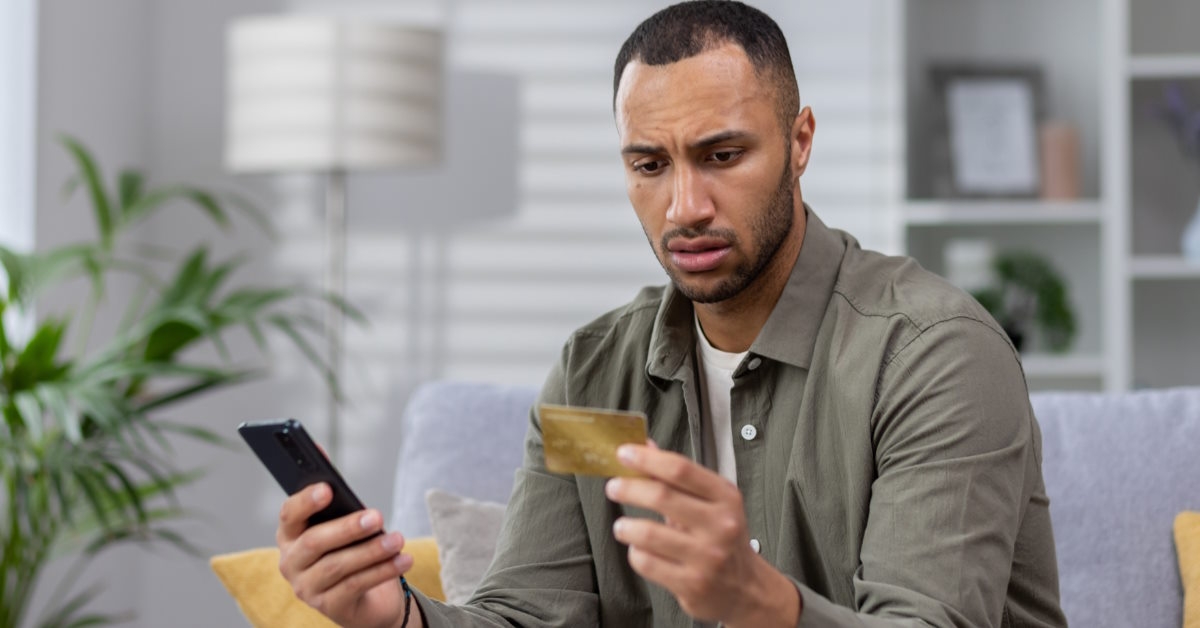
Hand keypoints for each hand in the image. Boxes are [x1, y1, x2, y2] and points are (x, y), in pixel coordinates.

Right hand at [276, 483, 414, 627]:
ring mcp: (307, 588)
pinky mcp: (328, 607)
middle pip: (314, 541)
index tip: (328, 489)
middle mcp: (291, 563)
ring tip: (397, 540)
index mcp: (291, 536)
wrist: (368, 599)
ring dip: (371, 550)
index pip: (289, 515)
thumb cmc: (353, 553)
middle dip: (348, 527)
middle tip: (377, 517)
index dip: (306, 501)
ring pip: (337, 565)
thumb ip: (343, 511)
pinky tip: (402, 560)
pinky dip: (382, 570)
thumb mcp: (347, 530)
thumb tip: (348, 489)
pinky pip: (355, 585)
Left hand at [605, 442, 800, 626]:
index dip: (647, 459)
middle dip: (628, 488)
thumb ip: (677, 476)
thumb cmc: (723, 538)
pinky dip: (635, 553)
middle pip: (661, 497)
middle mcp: (720, 525)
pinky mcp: (692, 584)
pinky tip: (640, 550)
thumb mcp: (711, 502)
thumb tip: (644, 446)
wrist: (746, 588)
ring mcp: (707, 557)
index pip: (680, 469)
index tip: (624, 453)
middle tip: (613, 487)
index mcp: (726, 497)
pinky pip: (646, 562)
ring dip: (626, 526)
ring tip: (623, 526)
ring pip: (647, 533)